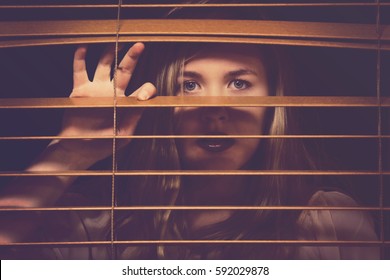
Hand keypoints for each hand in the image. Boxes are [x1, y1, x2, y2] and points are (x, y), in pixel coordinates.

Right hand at [57, 42, 156, 166]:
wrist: (79, 149)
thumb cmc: (103, 144)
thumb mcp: (124, 134)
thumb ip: (134, 117)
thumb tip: (146, 101)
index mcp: (125, 103)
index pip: (141, 89)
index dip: (147, 88)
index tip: (144, 94)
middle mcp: (112, 93)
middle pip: (124, 70)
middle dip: (132, 57)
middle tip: (140, 45)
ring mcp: (96, 90)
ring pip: (103, 65)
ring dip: (108, 53)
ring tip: (113, 41)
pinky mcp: (80, 91)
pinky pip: (80, 71)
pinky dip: (80, 58)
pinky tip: (83, 47)